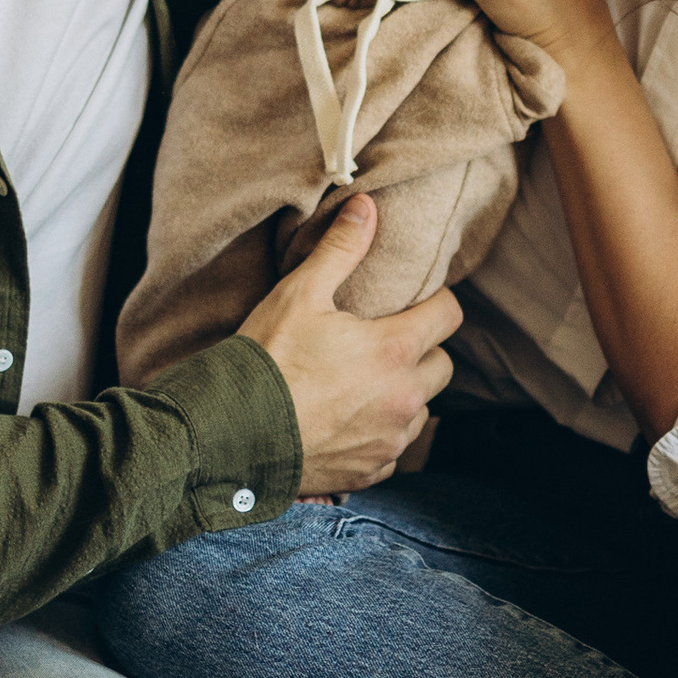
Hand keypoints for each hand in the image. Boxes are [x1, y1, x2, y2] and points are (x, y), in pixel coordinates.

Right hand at [239, 191, 457, 493]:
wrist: (228, 433)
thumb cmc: (266, 360)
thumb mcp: (299, 293)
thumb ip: (340, 249)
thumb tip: (366, 206)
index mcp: (394, 349)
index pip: (449, 316)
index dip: (436, 302)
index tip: (417, 300)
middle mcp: (403, 398)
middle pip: (443, 366)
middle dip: (423, 350)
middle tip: (388, 340)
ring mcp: (389, 438)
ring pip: (422, 410)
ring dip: (405, 394)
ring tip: (368, 382)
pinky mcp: (371, 470)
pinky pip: (394, 448)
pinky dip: (381, 433)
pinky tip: (351, 421)